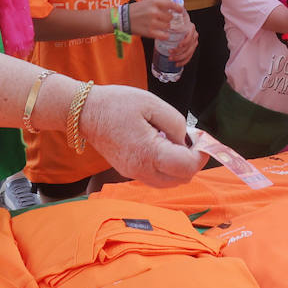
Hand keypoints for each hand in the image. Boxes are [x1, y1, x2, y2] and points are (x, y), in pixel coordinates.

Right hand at [80, 84, 206, 186]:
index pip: (186, 167)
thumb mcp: (152, 103)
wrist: (84, 112)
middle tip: (191, 141)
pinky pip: (156, 179)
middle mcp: (141, 169)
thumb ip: (175, 123)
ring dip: (179, 168)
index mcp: (148, 152)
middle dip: (192, 162)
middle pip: (181, 180)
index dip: (201, 155)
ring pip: (169, 183)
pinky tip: (163, 148)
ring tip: (176, 144)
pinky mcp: (128, 172)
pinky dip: (166, 169)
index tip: (202, 140)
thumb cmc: (117, 104)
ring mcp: (133, 173)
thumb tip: (185, 140)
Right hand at [126, 0, 180, 39]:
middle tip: (163, 19)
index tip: (180, 11)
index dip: (178, 8)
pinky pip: (164, 35)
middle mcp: (154, 12)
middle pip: (170, 17)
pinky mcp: (149, 32)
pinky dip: (165, 35)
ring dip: (165, 26)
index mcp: (155, 2)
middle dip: (168, 19)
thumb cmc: (137, 9)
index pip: (172, 5)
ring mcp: (152, 22)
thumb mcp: (148, 1)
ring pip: (167, 26)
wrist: (123, 19)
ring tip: (159, 25)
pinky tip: (162, 34)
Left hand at [167, 19, 197, 63]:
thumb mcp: (174, 22)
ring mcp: (194, 42)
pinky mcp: (192, 48)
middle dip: (179, 51)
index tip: (179, 45)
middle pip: (188, 46)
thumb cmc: (177, 23)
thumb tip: (161, 31)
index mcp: (191, 28)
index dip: (185, 42)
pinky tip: (177, 64)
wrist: (181, 25)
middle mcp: (194, 35)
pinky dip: (183, 61)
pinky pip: (189, 57)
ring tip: (171, 58)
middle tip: (170, 52)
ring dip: (179, 57)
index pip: (190, 36)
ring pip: (189, 53)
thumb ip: (171, 25)